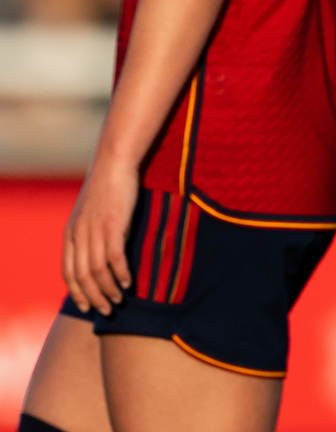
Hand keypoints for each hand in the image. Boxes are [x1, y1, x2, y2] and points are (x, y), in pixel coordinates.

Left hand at [64, 155, 137, 314]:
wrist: (113, 163)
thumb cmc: (106, 186)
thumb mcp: (89, 212)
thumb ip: (89, 232)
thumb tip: (96, 250)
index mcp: (71, 234)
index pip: (68, 272)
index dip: (77, 292)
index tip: (88, 306)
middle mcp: (79, 235)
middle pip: (81, 277)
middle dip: (93, 297)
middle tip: (107, 310)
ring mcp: (95, 231)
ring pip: (97, 271)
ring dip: (108, 289)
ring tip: (120, 300)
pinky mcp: (112, 225)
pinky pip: (114, 258)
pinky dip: (120, 274)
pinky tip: (128, 282)